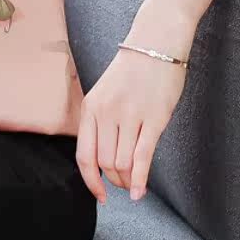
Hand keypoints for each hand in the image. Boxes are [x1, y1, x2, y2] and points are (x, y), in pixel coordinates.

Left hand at [75, 44, 187, 203]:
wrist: (156, 43)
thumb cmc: (132, 70)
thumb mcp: (104, 92)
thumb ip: (100, 121)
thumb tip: (101, 158)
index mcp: (91, 107)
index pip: (84, 155)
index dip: (90, 180)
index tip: (99, 195)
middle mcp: (106, 112)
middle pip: (105, 163)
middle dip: (114, 180)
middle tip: (123, 185)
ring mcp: (130, 116)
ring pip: (123, 164)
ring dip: (128, 180)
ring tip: (133, 184)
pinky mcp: (154, 119)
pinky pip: (143, 157)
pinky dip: (141, 180)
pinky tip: (141, 193)